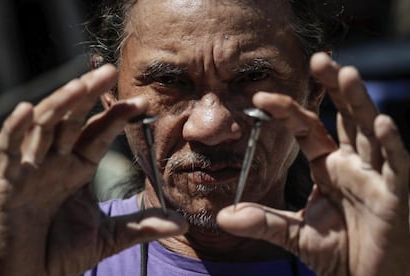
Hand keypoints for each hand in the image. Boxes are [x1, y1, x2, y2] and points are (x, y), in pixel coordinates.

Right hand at [0, 65, 186, 274]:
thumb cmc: (56, 255)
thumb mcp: (106, 238)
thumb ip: (141, 226)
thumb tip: (182, 222)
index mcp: (75, 170)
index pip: (97, 134)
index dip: (117, 117)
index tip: (142, 103)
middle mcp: (52, 163)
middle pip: (70, 120)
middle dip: (88, 95)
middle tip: (111, 72)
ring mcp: (27, 169)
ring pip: (42, 126)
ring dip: (60, 104)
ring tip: (80, 85)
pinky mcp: (2, 181)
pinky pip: (5, 150)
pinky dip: (14, 129)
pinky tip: (28, 110)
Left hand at [218, 53, 409, 274]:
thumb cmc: (339, 253)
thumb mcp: (295, 235)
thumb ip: (263, 223)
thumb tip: (223, 218)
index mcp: (328, 167)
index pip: (308, 130)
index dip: (288, 112)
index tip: (262, 96)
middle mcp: (352, 164)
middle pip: (344, 118)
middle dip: (334, 89)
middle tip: (319, 59)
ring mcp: (376, 176)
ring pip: (369, 132)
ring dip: (360, 103)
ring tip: (347, 74)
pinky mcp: (395, 195)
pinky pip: (396, 165)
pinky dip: (390, 145)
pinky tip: (381, 125)